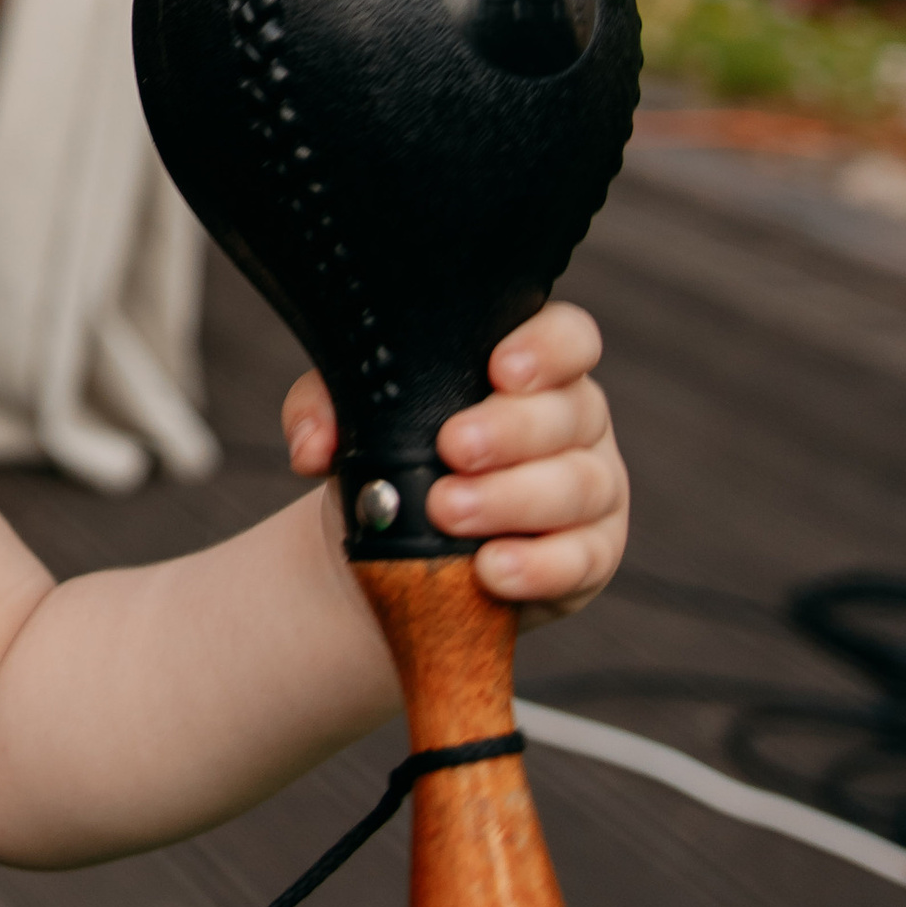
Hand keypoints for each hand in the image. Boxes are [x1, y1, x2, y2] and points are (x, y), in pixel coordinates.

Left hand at [280, 301, 625, 627]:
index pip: (569, 337)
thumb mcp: (359, 420)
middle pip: (569, 413)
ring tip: (448, 511)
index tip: (500, 369)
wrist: (397, 555)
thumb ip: (327, 408)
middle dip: (510, 431)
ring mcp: (592, 489)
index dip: (547, 349)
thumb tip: (313, 445)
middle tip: (453, 448)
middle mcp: (574, 421)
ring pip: (577, 485)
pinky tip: (492, 569)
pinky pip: (580, 559)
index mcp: (533, 370)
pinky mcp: (590, 556)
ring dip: (511, 499)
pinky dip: (535, 566)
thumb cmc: (394, 461)